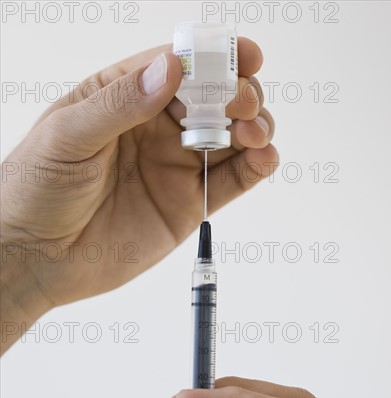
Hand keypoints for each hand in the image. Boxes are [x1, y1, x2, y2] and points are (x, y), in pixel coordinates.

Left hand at [1, 40, 277, 351]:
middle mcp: (156, 127)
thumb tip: (169, 69)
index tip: (243, 56)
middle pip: (214, 97)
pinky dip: (256, 166)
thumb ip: (120, 103)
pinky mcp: (189, 203)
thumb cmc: (37, 190)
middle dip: (239, 92)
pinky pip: (232, 180)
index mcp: (124, 96)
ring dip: (255, 127)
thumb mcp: (68, 136)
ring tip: (254, 132)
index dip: (213, 57)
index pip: (177, 65)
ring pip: (231, 136)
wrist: (38, 258)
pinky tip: (263, 158)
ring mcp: (176, 165)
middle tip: (242, 103)